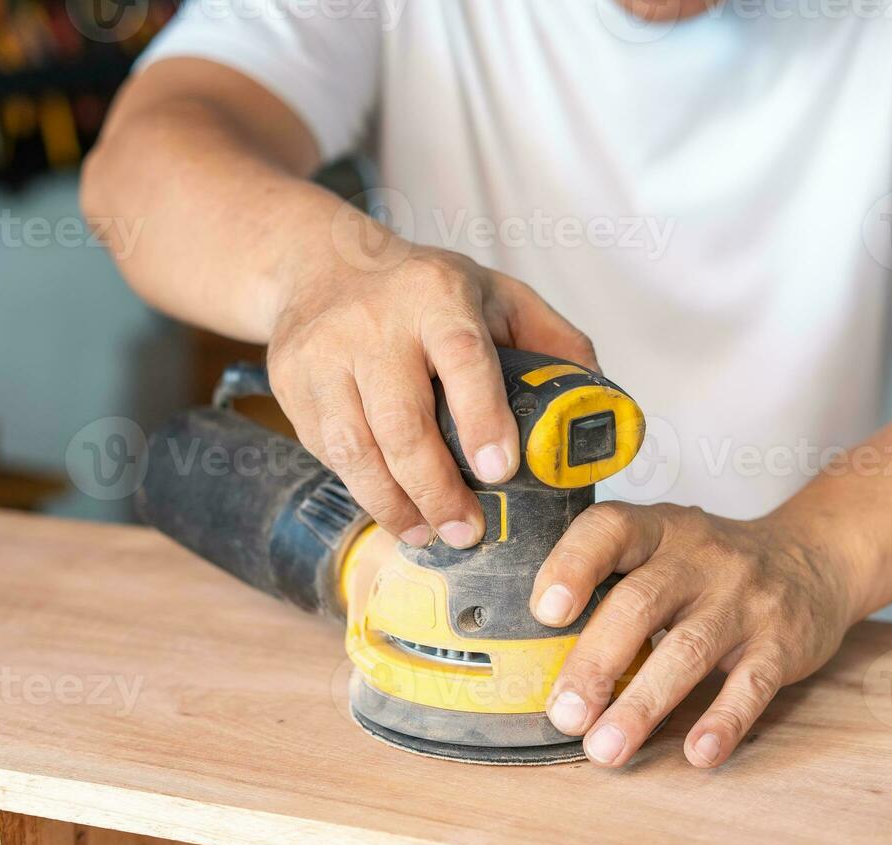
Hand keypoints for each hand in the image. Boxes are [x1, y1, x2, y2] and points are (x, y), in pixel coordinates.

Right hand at [268, 246, 595, 548]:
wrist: (318, 264)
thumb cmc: (424, 290)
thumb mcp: (495, 294)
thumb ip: (554, 341)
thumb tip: (601, 406)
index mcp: (437, 294)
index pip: (463, 357)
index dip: (482, 417)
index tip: (500, 471)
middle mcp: (374, 320)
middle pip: (402, 420)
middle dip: (436, 489)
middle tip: (467, 531)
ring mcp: (324, 352)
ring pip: (354, 447)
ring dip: (394, 503)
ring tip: (428, 533)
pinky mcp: (290, 381)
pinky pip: (326, 450)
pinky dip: (361, 488)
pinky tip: (393, 507)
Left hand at [531, 503, 863, 767]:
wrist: (814, 557)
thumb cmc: (711, 565)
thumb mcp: (663, 547)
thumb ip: (611, 583)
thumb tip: (535, 655)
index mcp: (658, 529)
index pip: (609, 530)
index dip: (572, 566)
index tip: (544, 613)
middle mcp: (699, 557)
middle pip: (639, 605)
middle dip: (595, 663)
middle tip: (564, 714)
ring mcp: (743, 599)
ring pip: (687, 650)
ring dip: (642, 705)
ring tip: (605, 749)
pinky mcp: (782, 642)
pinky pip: (752, 684)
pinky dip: (723, 720)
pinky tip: (697, 753)